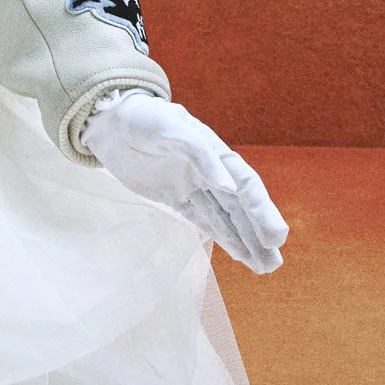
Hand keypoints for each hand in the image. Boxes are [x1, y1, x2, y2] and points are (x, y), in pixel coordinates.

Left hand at [80, 91, 288, 273]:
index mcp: (213, 151)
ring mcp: (194, 186)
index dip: (262, 210)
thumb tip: (228, 186)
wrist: (109, 121)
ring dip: (246, 241)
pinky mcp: (176, 198)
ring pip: (226, 218)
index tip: (275, 236)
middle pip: (241, 207)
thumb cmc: (142, 117)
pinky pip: (205, 221)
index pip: (245, 184)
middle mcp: (209, 171)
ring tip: (265, 267)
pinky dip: (223, 238)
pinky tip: (241, 255)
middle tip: (275, 263)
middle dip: (258, 234)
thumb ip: (198, 153)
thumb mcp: (168, 127)